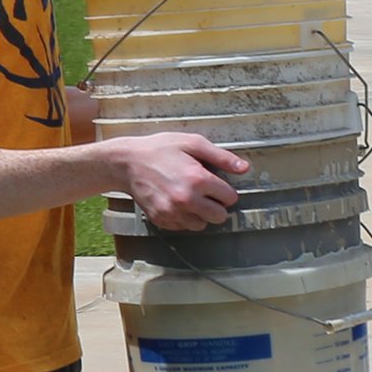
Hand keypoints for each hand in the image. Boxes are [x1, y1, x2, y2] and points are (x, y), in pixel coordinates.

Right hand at [110, 131, 248, 230]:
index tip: (217, 184)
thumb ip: (221, 157)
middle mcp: (186, 199)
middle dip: (217, 205)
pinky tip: (177, 203)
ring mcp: (172, 212)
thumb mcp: (193, 143)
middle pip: (219, 216)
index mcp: (198, 179)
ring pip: (202, 225)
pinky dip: (184, 218)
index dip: (226, 190)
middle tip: (207, 194)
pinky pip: (183, 227)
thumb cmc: (160, 149)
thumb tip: (245, 168)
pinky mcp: (160, 219)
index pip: (230, 198)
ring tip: (191, 198)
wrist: (126, 162)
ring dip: (201, 214)